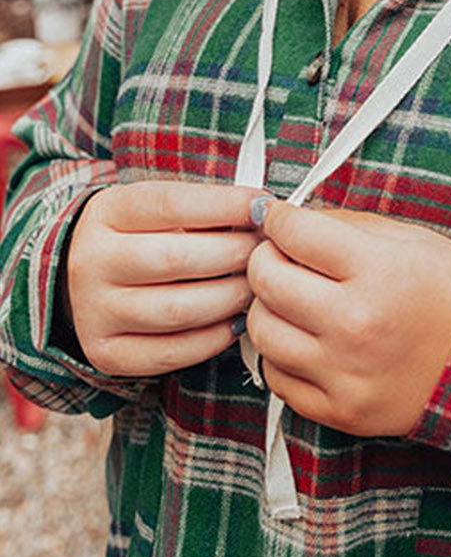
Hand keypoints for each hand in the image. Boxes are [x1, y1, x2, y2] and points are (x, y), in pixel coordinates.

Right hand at [66, 181, 259, 376]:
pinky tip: (233, 321)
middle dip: (235, 255)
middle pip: (176, 259)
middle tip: (266, 253)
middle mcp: (93, 260)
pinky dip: (212, 339)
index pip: (171, 204)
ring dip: (230, 299)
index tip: (263, 208)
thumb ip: (203, 209)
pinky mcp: (106, 352)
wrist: (78, 278)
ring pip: (177, 310)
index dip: (225, 205)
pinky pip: (170, 353)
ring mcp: (95, 310)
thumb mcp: (155, 209)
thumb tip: (263, 214)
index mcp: (107, 212)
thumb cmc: (137, 237)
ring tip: (255, 287)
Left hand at [245, 200, 450, 436]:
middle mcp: (356, 323)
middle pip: (266, 279)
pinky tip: (305, 340)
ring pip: (261, 331)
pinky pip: (277, 379)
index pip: (293, 233)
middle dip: (264, 259)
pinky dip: (282, 355)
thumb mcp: (412, 239)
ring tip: (291, 300)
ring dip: (268, 308)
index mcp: (378, 270)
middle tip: (278, 256)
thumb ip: (346, 227)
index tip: (274, 217)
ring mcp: (345, 372)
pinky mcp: (341, 411)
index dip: (276, 218)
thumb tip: (291, 221)